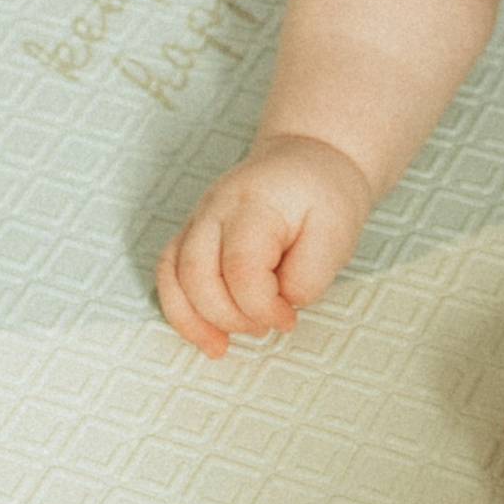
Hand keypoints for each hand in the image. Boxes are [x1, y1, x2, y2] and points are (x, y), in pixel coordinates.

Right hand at [156, 136, 371, 356]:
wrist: (306, 157)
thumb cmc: (323, 194)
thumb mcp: (336, 233)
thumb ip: (308, 277)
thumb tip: (277, 307)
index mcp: (254, 202)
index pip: (240, 266)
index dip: (261, 306)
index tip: (288, 318)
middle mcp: (216, 207)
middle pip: (197, 273)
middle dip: (228, 316)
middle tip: (264, 326)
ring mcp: (198, 218)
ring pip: (172, 275)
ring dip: (194, 320)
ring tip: (223, 346)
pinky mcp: (191, 233)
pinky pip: (168, 274)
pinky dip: (179, 310)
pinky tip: (205, 334)